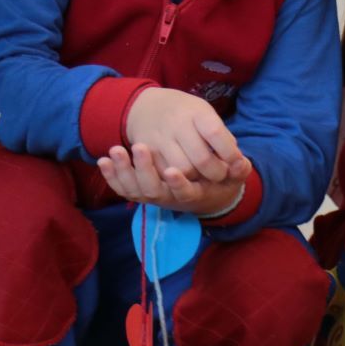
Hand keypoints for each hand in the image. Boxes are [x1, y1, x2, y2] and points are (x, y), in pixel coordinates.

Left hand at [97, 143, 246, 215]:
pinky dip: (110, 176)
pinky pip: (123, 188)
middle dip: (143, 170)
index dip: (178, 184)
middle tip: (139, 147)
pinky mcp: (141, 191)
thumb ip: (238, 170)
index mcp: (194, 194)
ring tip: (115, 150)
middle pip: (153, 190)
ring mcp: (154, 196)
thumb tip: (241, 164)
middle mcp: (171, 199)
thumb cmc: (219, 181)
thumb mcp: (233, 177)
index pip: (184, 192)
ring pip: (135, 189)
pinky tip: (103, 160)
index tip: (172, 170)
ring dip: (124, 171)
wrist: (205, 194)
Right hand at [125, 86, 249, 183]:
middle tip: (222, 174)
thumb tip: (238, 162)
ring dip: (199, 179)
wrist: (147, 107)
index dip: (230, 153)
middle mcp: (177, 125)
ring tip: (204, 175)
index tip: (237, 162)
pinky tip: (187, 174)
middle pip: (201, 159)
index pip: (215, 134)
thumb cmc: (187, 113)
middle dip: (217, 172)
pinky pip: (167, 175)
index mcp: (197, 112)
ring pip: (184, 171)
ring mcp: (160, 139)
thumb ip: (222, 136)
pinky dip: (180, 179)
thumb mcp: (206, 114)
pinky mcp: (148, 153)